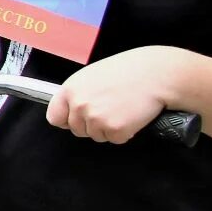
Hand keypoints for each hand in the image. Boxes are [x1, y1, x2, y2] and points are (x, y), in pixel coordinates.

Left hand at [49, 46, 185, 143]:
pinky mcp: (114, 130)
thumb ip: (79, 93)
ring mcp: (95, 118)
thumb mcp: (93, 75)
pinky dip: (125, 132)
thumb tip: (72, 108)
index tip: (77, 119)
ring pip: (96, 136)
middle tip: (111, 108)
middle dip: (92, 124)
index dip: (68, 120)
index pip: (55, 117)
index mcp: (70, 89)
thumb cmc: (130, 71)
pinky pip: (115, 139)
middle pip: (77, 130)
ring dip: (109, 128)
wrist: (157, 74)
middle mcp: (79, 105)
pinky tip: (132, 115)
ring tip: (123, 108)